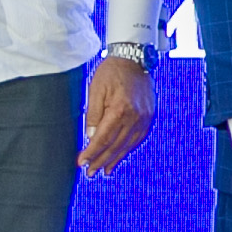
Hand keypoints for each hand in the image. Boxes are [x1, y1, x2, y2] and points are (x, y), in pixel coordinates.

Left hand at [78, 54, 155, 176]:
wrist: (134, 58)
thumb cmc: (111, 72)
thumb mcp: (95, 90)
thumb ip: (93, 115)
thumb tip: (91, 138)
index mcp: (120, 109)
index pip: (102, 138)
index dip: (91, 153)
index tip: (81, 163)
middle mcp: (135, 116)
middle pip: (116, 145)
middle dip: (101, 161)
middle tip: (90, 173)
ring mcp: (145, 118)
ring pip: (128, 145)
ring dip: (115, 159)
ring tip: (105, 171)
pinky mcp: (150, 116)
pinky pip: (139, 138)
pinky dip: (128, 149)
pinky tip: (120, 156)